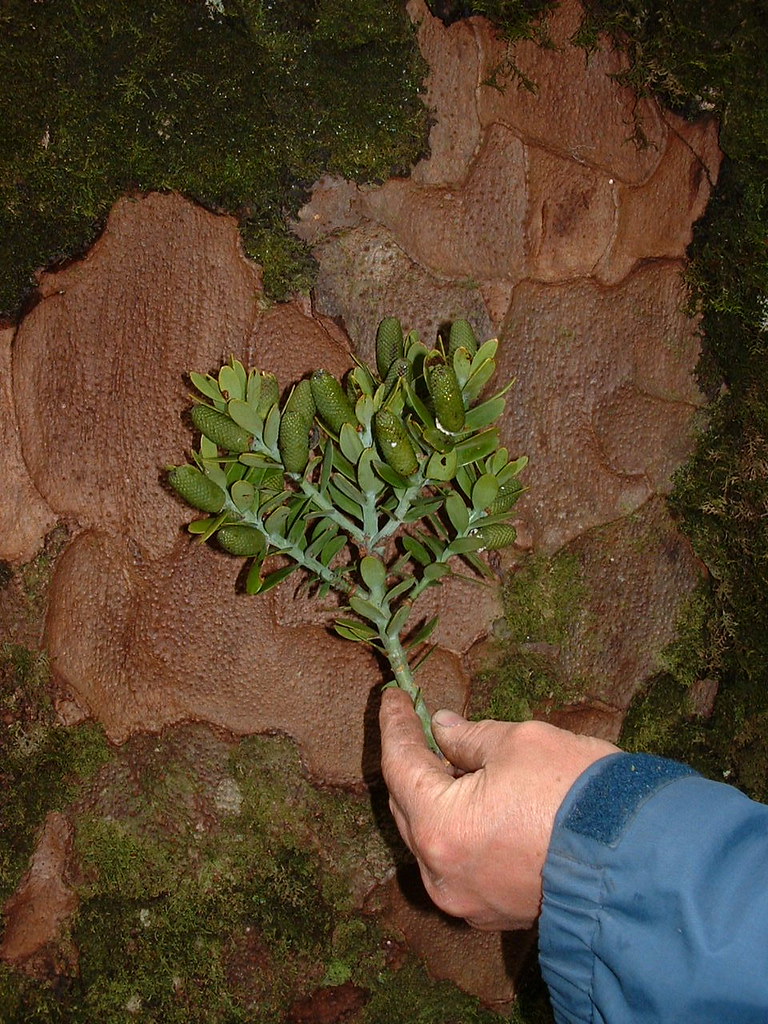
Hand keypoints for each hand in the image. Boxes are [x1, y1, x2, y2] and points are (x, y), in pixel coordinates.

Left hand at [379, 687, 619, 930]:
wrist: (642, 860)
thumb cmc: (578, 794)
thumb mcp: (519, 743)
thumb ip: (469, 736)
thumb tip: (443, 728)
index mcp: (441, 827)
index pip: (400, 765)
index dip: (396, 725)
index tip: (394, 697)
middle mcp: (442, 873)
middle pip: (408, 806)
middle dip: (414, 762)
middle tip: (422, 724)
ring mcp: (467, 900)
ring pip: (431, 838)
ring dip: (436, 798)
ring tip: (453, 760)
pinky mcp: (493, 913)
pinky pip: (458, 863)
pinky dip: (458, 830)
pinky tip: (476, 801)